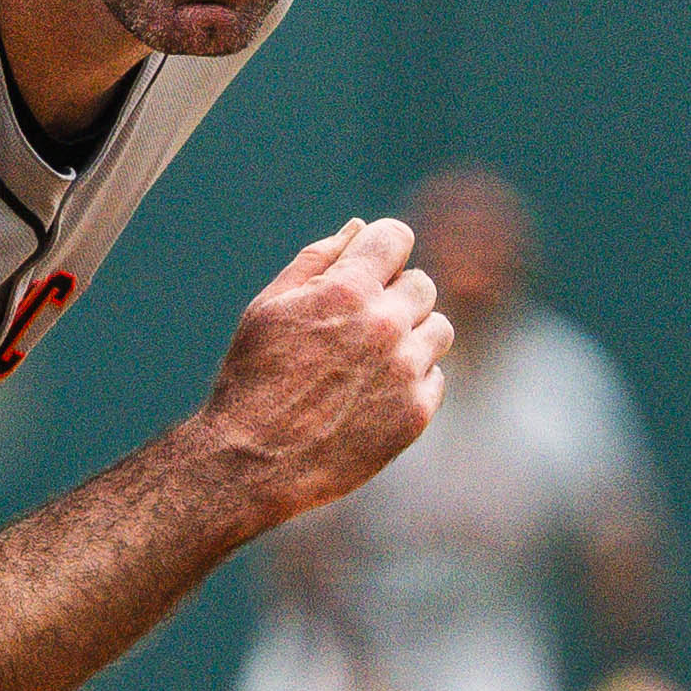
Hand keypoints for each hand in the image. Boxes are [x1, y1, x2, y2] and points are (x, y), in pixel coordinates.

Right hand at [195, 216, 452, 524]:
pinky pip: (434, 376)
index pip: (395, 237)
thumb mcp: (268, 309)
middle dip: (393, 297)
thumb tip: (357, 229)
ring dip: (410, 337)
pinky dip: (410, 381)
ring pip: (438, 329)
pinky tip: (368, 396)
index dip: (380, 249)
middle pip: (422, 283)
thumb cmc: (252, 380)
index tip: (367, 269)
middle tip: (355, 328)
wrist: (253, 462)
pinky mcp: (417, 410)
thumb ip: (315, 262)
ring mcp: (405, 369)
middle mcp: (384, 324)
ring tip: (366, 363)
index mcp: (345, 290)